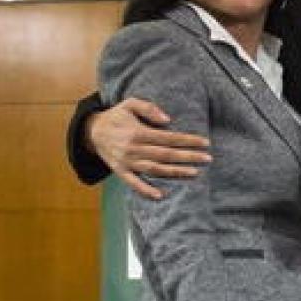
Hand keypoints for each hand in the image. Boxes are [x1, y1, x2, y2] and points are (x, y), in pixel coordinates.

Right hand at [89, 98, 209, 198]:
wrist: (92, 131)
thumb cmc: (116, 117)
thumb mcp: (129, 104)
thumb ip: (148, 108)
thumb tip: (167, 120)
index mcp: (138, 133)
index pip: (168, 138)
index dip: (188, 140)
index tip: (205, 143)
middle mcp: (133, 149)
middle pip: (166, 155)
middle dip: (188, 157)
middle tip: (208, 158)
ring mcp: (127, 162)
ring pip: (155, 169)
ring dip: (176, 172)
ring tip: (195, 172)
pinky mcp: (121, 172)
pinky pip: (134, 184)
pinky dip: (146, 191)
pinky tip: (161, 196)